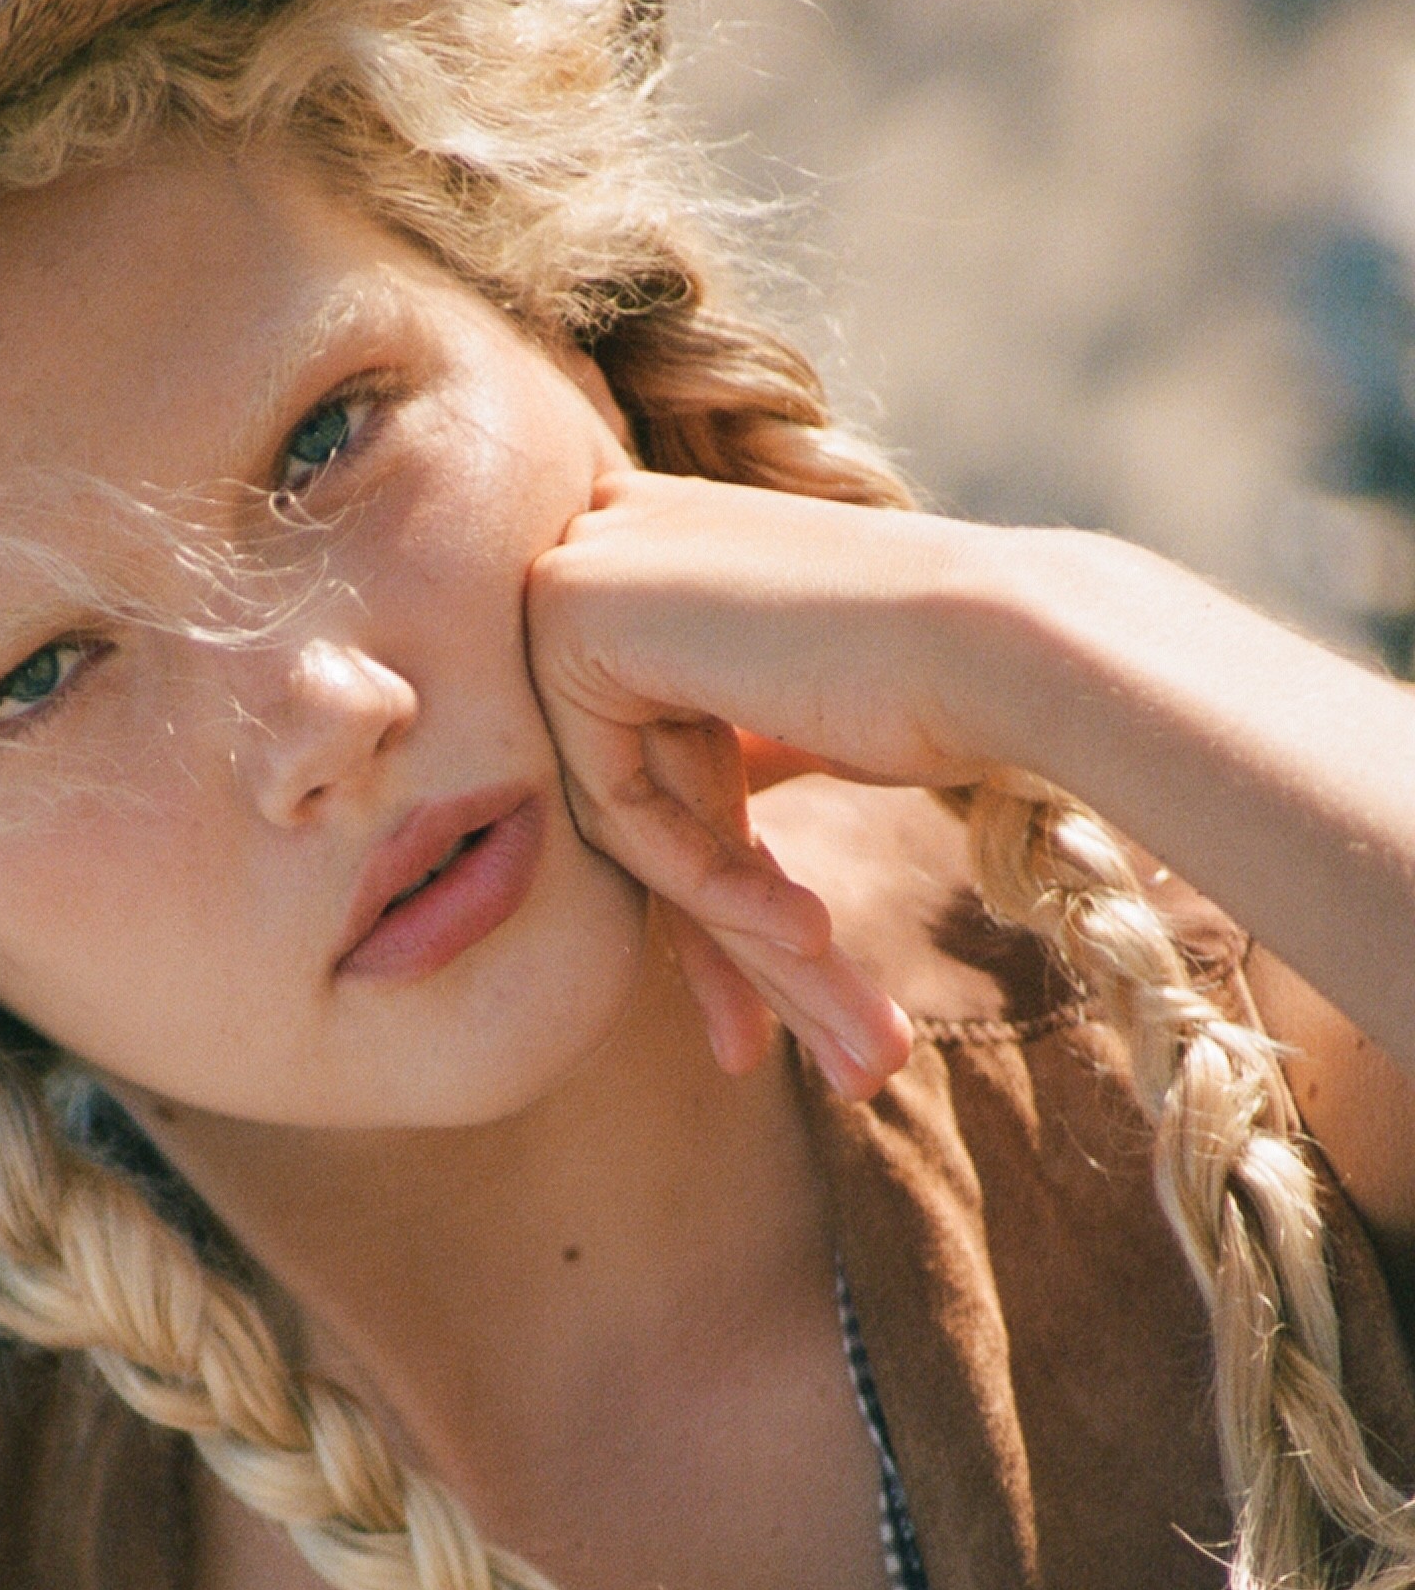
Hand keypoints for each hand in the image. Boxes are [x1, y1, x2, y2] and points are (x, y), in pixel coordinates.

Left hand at [526, 468, 1007, 1095]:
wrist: (1011, 640)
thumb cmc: (946, 688)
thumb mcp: (797, 720)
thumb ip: (709, 748)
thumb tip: (656, 818)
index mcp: (663, 550)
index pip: (651, 755)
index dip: (720, 885)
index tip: (779, 987)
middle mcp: (610, 539)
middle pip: (637, 793)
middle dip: (722, 938)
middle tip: (775, 1050)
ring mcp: (585, 567)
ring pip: (631, 817)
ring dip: (738, 939)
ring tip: (849, 1040)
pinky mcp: (577, 613)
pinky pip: (620, 805)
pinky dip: (714, 880)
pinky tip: (810, 935)